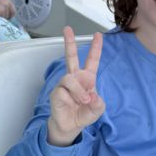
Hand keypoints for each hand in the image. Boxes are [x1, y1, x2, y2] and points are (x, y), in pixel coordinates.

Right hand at [47, 28, 104, 146]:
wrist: (70, 126)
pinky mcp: (56, 92)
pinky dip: (71, 99)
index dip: (96, 48)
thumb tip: (90, 95)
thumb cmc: (83, 113)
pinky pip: (63, 91)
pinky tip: (71, 104)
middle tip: (67, 29)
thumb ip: (98, 103)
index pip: (92, 60)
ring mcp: (64, 84)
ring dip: (78, 91)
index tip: (98, 35)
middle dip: (69, 42)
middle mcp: (75, 77)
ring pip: (70, 79)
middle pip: (71, 56)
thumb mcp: (97, 109)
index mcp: (87, 78)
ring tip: (83, 101)